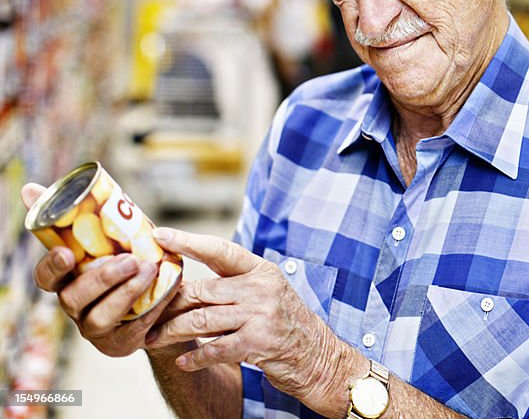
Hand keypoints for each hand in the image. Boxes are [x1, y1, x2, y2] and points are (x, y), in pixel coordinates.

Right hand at [21, 184, 171, 356]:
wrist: (155, 299)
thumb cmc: (122, 261)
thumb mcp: (101, 238)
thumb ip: (71, 215)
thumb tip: (29, 187)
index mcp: (66, 281)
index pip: (46, 279)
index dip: (52, 267)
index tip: (66, 253)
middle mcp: (76, 306)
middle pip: (75, 297)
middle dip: (102, 278)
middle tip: (131, 260)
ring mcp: (96, 328)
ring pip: (103, 315)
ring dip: (127, 291)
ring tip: (151, 270)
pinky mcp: (122, 341)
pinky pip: (135, 326)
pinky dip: (153, 305)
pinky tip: (168, 287)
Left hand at [145, 228, 349, 408]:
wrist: (317, 355)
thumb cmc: (283, 323)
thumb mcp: (265, 294)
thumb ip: (232, 287)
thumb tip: (184, 287)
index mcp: (261, 270)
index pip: (220, 250)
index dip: (188, 241)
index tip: (159, 234)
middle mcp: (261, 287)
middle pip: (202, 290)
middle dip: (169, 303)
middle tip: (144, 311)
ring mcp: (260, 314)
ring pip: (202, 319)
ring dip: (172, 332)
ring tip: (151, 339)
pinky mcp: (258, 341)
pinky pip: (216, 348)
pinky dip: (196, 356)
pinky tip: (182, 360)